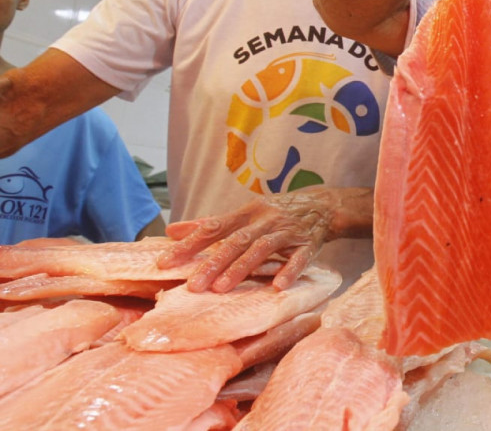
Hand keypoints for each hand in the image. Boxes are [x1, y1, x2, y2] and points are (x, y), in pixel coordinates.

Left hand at [157, 188, 336, 292]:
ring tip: (222, 288)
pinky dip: (290, 270)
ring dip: (243, 267)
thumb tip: (172, 230)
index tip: (165, 263)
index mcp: (246, 213)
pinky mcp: (309, 243)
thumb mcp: (244, 213)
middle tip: (193, 286)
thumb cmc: (276, 212)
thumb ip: (210, 224)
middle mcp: (265, 220)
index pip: (213, 227)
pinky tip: (278, 286)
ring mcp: (287, 231)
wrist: (323, 204)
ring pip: (263, 248)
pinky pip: (300, 257)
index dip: (188, 245)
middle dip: (214, 263)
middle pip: (236, 241)